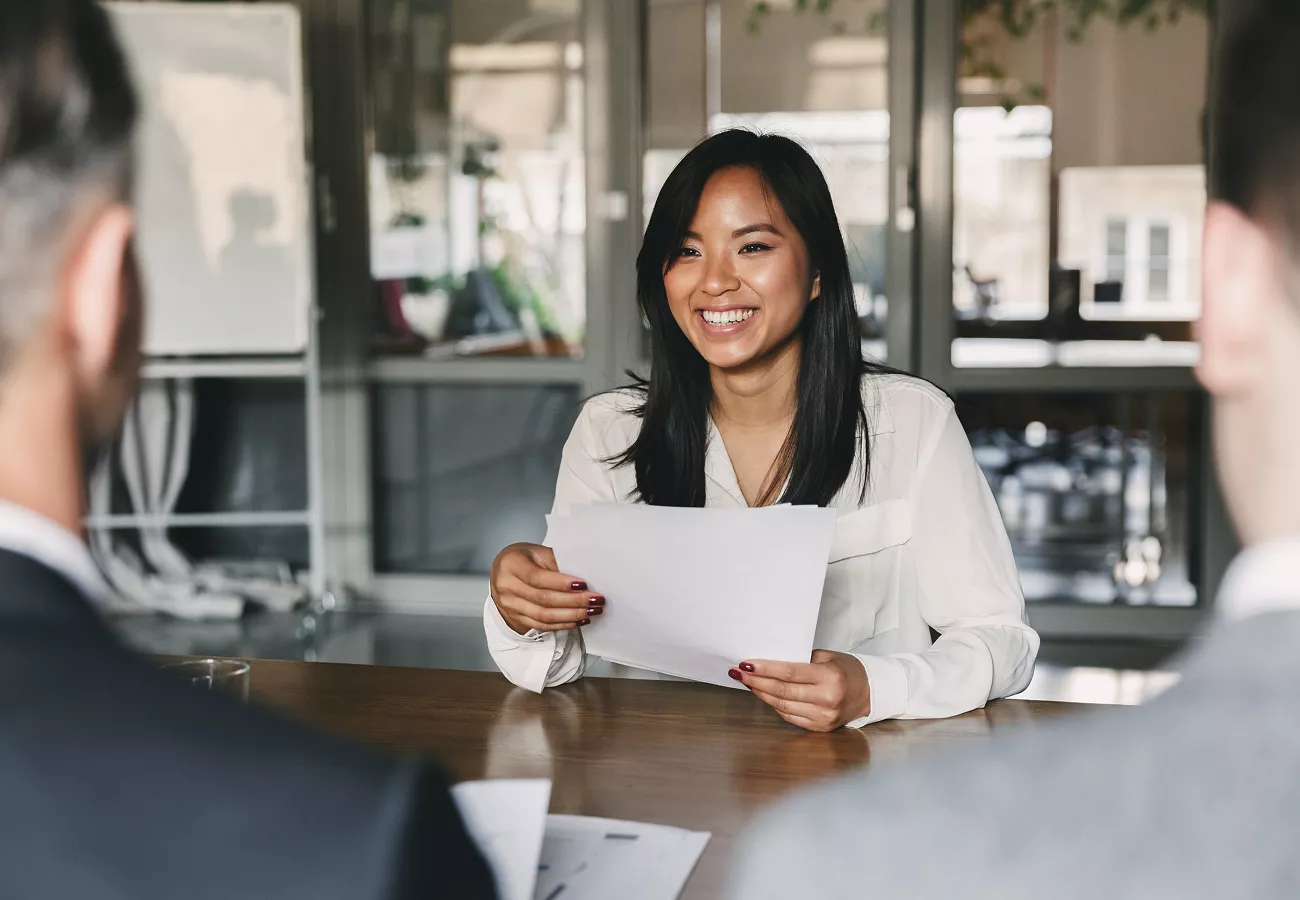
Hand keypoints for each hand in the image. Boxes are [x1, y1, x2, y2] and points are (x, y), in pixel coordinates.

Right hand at [490, 543, 604, 634]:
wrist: (503, 572)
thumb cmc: (524, 558)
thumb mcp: (537, 552)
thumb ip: (556, 562)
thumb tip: (585, 575)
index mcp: (511, 564)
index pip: (537, 577)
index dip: (561, 583)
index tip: (583, 585)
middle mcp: (507, 586)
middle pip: (543, 599)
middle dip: (574, 601)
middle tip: (596, 599)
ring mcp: (510, 605)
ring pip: (544, 616)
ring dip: (572, 615)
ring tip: (592, 611)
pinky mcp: (517, 619)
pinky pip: (542, 626)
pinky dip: (563, 624)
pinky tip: (579, 620)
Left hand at [729, 650, 870, 731]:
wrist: (871, 692)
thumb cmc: (847, 669)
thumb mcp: (828, 656)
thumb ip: (801, 659)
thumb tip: (769, 661)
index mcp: (830, 677)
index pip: (790, 673)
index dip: (765, 669)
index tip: (746, 664)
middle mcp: (827, 699)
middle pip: (782, 691)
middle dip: (757, 682)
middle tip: (739, 673)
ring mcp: (824, 717)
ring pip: (783, 706)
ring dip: (762, 694)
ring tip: (748, 683)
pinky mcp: (820, 728)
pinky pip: (790, 717)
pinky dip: (775, 706)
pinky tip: (765, 695)